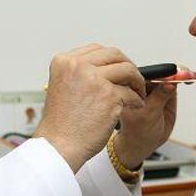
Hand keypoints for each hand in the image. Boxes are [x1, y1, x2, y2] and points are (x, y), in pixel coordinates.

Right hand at [34, 44, 144, 171]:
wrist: (58, 146)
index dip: (112, 59)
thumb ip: (80, 75)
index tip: (119, 68)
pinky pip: (132, 93)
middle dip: (128, 66)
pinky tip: (135, 106)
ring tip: (138, 93)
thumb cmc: (60, 124)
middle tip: (134, 78)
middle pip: (114, 55)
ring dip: (137, 82)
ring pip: (128, 70)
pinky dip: (137, 100)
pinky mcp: (109, 96)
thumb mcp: (62, 88)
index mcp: (64, 62)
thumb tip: (105, 69)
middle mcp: (78, 66)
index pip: (96, 50)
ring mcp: (95, 80)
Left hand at [114, 68, 195, 168]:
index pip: (149, 76)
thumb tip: (170, 83)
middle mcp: (142, 85)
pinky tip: (189, 79)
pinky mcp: (164, 91)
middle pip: (161, 72)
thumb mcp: (149, 115)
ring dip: (182, 74)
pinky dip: (183, 79)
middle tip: (188, 75)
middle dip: (176, 72)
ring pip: (169, 75)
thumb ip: (159, 98)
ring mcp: (154, 88)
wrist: (142, 142)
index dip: (164, 74)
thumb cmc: (138, 131)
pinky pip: (174, 82)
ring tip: (191, 77)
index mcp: (132, 89)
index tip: (176, 75)